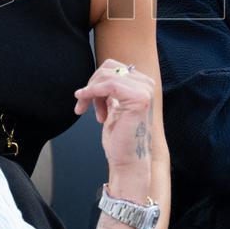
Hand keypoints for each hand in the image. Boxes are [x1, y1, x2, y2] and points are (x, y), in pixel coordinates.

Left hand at [74, 59, 154, 179]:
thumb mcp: (114, 106)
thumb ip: (111, 90)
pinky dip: (92, 92)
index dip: (95, 80)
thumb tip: (98, 75)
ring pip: (107, 76)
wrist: (127, 160)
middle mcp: (147, 84)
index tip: (86, 97)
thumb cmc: (120, 138)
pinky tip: (83, 103)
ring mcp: (145, 90)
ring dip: (90, 91)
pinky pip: (109, 85)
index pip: (113, 67)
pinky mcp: (139, 98)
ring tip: (85, 109)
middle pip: (109, 68)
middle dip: (91, 84)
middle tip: (82, 104)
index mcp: (142, 84)